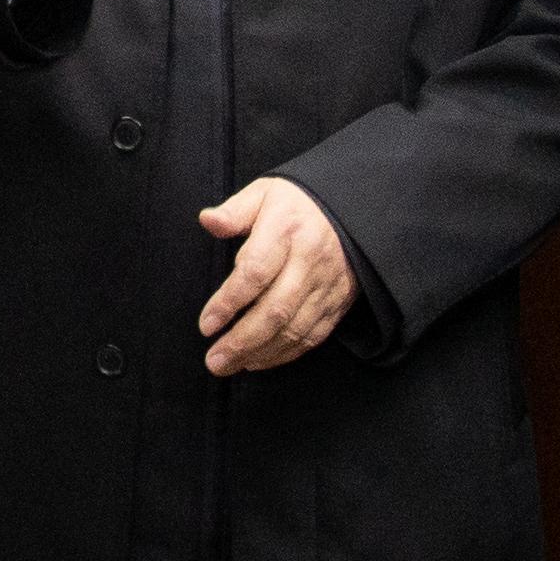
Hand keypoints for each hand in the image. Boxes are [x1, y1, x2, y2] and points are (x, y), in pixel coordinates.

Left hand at [196, 177, 354, 372]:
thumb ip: (234, 211)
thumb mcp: (264, 194)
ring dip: (260, 353)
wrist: (353, 209)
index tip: (206, 325)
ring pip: (294, 329)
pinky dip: (285, 354)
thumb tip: (207, 220)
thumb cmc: (297, 204)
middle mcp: (309, 261)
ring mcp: (326, 285)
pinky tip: (258, 361)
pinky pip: (312, 335)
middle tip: (214, 361)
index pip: (255, 272)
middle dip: (242, 341)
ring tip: (229, 366)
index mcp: (286, 230)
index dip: (229, 302)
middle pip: (275, 309)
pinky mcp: (337, 302)